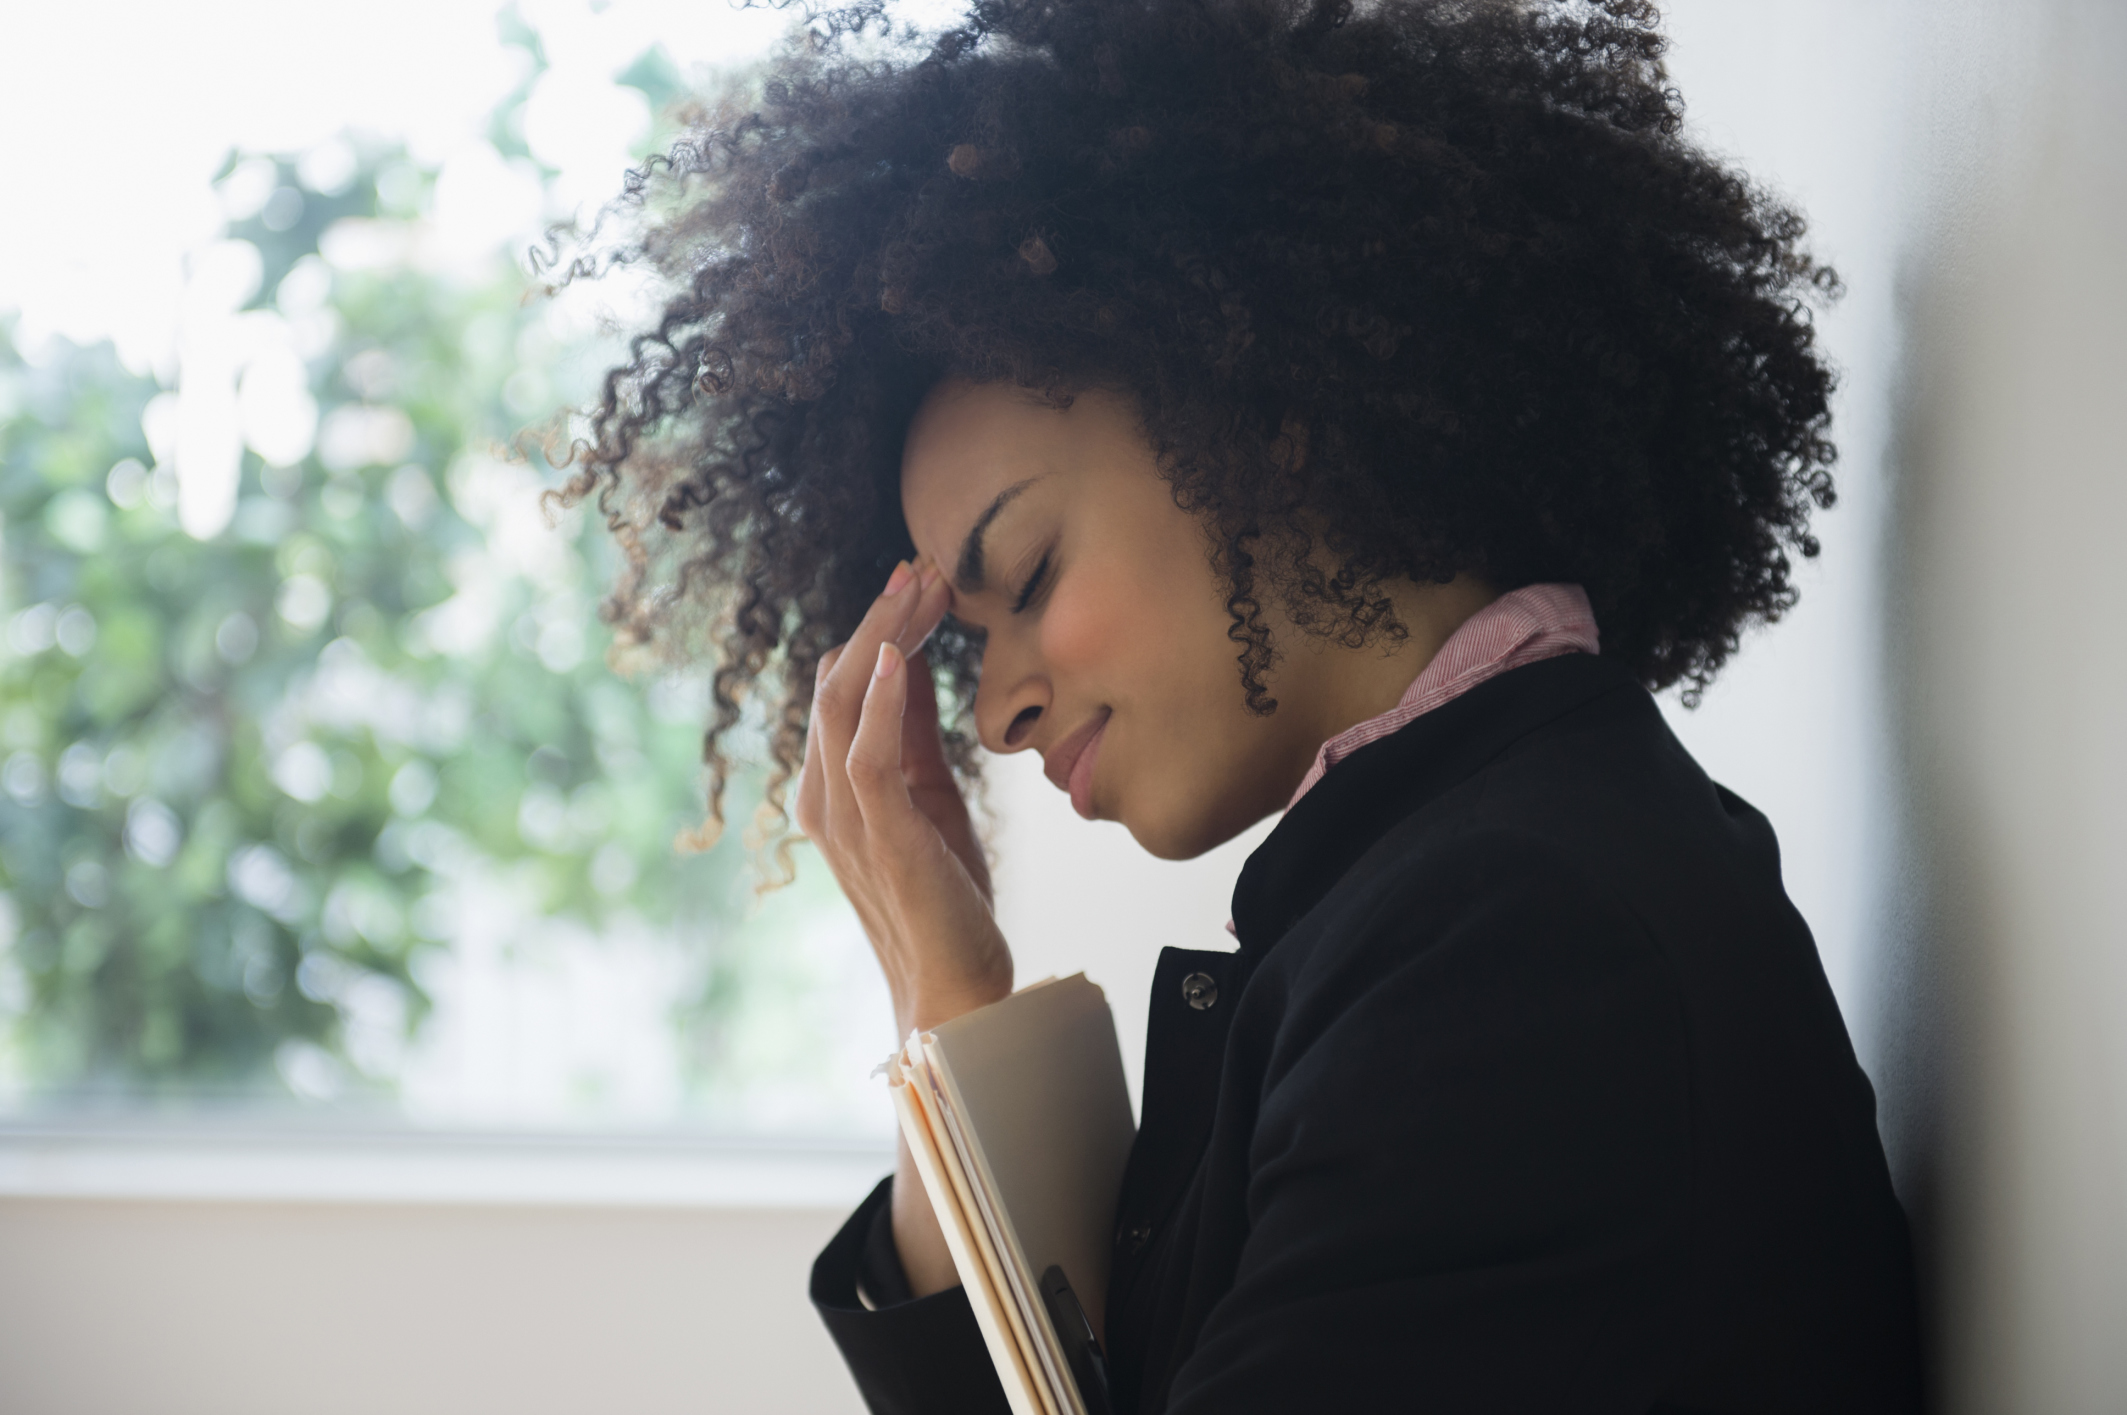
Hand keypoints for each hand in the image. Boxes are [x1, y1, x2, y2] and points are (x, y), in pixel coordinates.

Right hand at [796, 557, 1011, 1297]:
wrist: (957, 984)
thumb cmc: (944, 896)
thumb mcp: (930, 793)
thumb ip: (909, 732)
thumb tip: (901, 662)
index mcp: (833, 786)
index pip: (842, 687)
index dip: (878, 628)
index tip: (919, 579)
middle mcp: (824, 797)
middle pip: (834, 683)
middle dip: (878, 619)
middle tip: (919, 566)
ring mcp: (846, 817)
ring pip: (841, 706)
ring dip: (880, 641)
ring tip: (914, 589)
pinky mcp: (880, 835)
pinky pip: (865, 756)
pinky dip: (875, 702)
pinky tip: (895, 657)